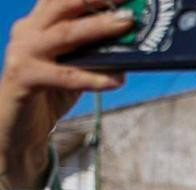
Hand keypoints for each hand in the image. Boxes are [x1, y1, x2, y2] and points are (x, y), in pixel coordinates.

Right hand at [0, 0, 131, 189]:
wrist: (17, 126)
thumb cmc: (50, 93)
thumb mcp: (76, 67)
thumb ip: (96, 54)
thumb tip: (133, 46)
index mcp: (38, 23)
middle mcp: (28, 31)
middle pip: (63, 6)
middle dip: (97, 1)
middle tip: (127, 5)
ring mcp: (23, 52)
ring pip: (65, 34)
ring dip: (99, 28)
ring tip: (126, 24)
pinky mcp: (24, 77)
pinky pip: (65, 76)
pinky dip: (93, 78)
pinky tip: (116, 80)